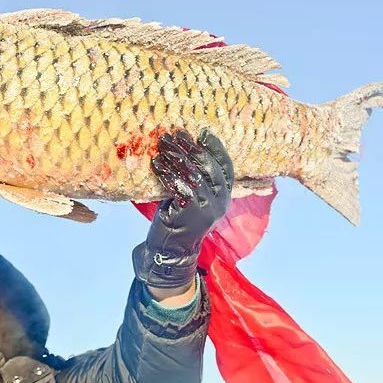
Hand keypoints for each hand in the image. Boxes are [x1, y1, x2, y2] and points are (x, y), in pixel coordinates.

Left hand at [133, 129, 233, 288]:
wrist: (172, 250)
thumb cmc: (179, 217)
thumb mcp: (192, 195)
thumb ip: (194, 176)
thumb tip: (183, 146)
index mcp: (224, 196)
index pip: (226, 166)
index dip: (215, 148)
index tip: (203, 132)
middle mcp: (220, 201)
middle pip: (208, 167)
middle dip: (190, 148)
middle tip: (174, 134)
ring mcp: (208, 208)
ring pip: (194, 175)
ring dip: (176, 157)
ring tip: (162, 145)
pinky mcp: (192, 213)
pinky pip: (180, 187)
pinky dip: (167, 173)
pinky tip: (157, 164)